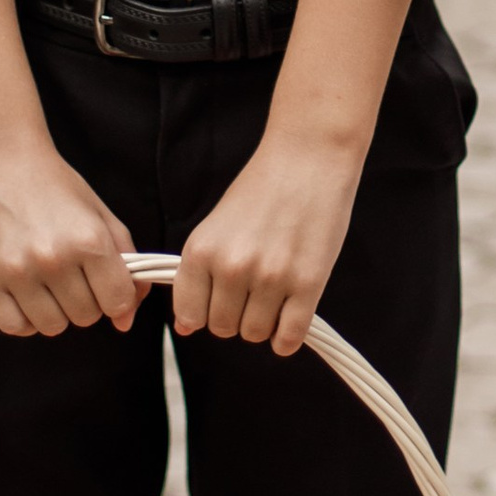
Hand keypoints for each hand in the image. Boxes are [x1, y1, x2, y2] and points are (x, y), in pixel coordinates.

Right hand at [0, 140, 140, 338]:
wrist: (2, 163)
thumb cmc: (55, 188)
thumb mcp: (101, 217)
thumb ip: (126, 266)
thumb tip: (125, 319)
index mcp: (89, 239)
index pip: (117, 301)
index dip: (117, 297)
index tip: (106, 284)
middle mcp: (53, 258)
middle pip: (86, 317)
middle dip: (86, 300)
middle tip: (72, 273)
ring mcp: (17, 271)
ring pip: (52, 327)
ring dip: (56, 311)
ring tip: (48, 282)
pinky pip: (15, 327)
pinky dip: (25, 318)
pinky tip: (27, 294)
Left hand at [173, 138, 361, 356]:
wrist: (309, 157)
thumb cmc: (262, 188)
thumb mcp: (216, 225)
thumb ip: (198, 273)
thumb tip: (186, 327)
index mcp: (202, 250)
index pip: (190, 315)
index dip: (204, 312)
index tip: (218, 300)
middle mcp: (231, 266)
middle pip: (222, 328)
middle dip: (236, 316)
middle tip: (252, 291)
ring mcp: (270, 276)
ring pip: (254, 334)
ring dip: (263, 324)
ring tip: (274, 295)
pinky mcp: (308, 283)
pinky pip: (289, 336)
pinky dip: (287, 338)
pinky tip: (290, 316)